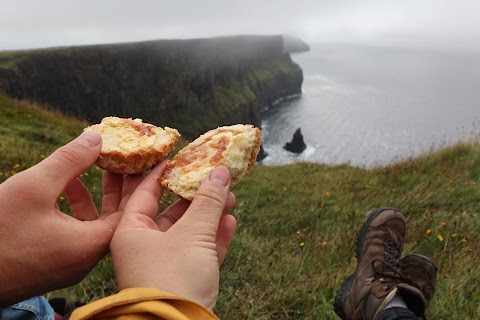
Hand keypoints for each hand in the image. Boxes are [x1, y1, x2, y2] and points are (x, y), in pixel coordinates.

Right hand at [0, 132, 137, 306]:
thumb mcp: (35, 187)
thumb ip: (69, 160)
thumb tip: (97, 137)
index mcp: (92, 245)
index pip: (133, 212)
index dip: (142, 184)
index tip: (149, 161)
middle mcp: (87, 258)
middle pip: (116, 216)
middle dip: (120, 185)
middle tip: (126, 158)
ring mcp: (70, 263)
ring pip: (94, 224)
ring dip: (95, 194)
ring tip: (95, 164)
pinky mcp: (54, 263)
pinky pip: (76, 231)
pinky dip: (76, 208)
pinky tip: (64, 186)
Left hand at [110, 163, 236, 309]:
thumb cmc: (175, 277)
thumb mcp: (193, 234)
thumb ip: (208, 201)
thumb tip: (221, 171)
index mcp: (131, 232)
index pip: (145, 192)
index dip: (164, 173)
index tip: (179, 156)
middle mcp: (144, 247)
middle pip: (171, 212)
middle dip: (196, 195)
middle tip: (215, 177)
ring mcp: (163, 265)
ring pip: (188, 232)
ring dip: (210, 215)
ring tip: (230, 197)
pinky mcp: (182, 280)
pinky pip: (198, 252)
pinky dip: (213, 238)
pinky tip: (230, 222)